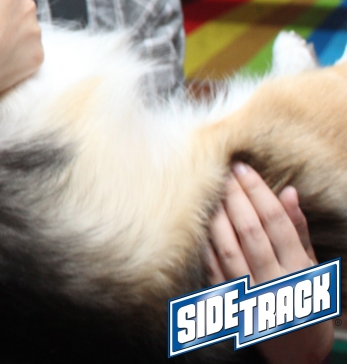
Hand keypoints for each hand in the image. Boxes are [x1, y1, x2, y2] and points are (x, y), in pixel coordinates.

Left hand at [206, 162, 332, 363]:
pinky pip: (213, 270)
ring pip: (228, 249)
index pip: (276, 223)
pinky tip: (199, 221)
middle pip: (250, 232)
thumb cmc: (308, 303)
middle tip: (222, 170)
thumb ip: (299, 231)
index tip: (243, 168)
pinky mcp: (230, 305)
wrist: (298, 355)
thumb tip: (289, 192)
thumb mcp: (314, 269)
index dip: (258, 192)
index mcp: (299, 271)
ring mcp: (250, 296)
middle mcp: (275, 283)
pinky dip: (205, 244)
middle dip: (235, 198)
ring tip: (210, 189)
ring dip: (217, 216)